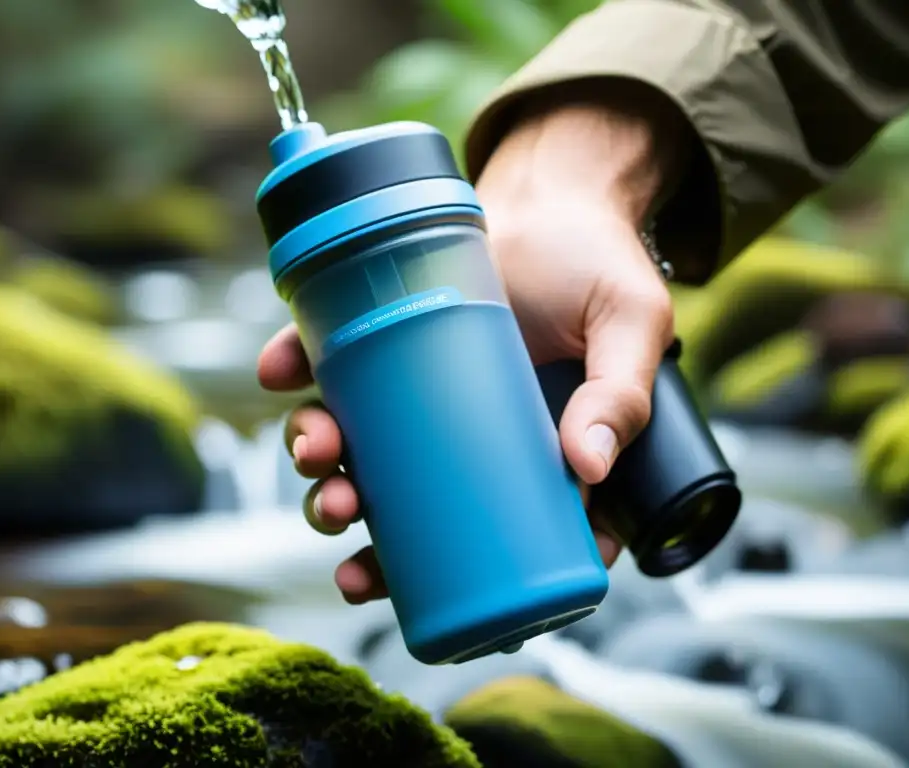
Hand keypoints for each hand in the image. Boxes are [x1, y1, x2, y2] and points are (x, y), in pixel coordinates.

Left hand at [258, 85, 687, 603]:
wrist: (558, 193)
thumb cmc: (599, 268)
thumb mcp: (631, 330)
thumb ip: (623, 394)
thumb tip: (592, 468)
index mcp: (524, 453)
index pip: (480, 535)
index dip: (436, 578)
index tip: (402, 590)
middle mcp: (462, 431)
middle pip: (402, 501)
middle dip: (360, 520)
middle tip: (345, 511)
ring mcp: (416, 383)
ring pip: (356, 444)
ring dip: (319, 461)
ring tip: (317, 451)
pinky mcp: (384, 329)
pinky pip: (325, 358)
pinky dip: (292, 367)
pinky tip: (277, 371)